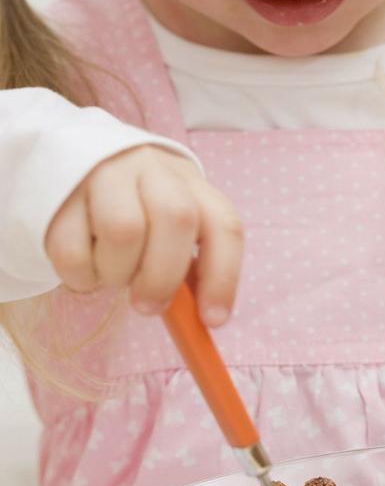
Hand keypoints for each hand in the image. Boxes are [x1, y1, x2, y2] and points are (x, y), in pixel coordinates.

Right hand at [45, 145, 243, 326]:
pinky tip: (85, 268)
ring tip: (112, 274)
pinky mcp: (60, 193)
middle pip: (176, 219)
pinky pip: (71, 249)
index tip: (212, 320)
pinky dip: (80, 276)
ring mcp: (105, 174)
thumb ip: (186, 266)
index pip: (223, 224)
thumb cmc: (133, 210)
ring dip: (118, 273)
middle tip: (148, 306)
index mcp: (189, 182)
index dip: (223, 277)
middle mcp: (152, 169)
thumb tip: (203, 319)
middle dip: (164, 277)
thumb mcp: (167, 228)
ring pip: (123, 230)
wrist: (71, 164)